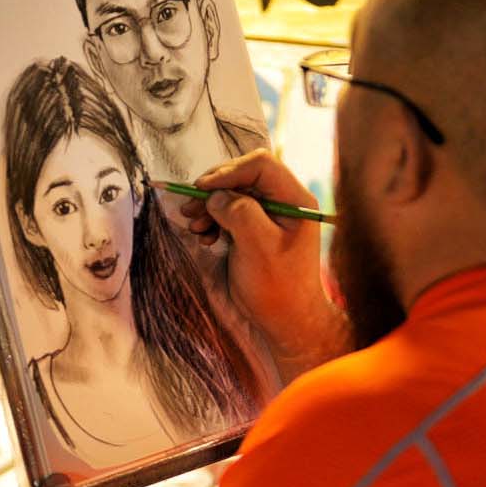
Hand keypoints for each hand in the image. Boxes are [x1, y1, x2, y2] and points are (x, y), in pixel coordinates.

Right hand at [180, 150, 347, 375]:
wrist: (286, 321)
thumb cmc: (278, 287)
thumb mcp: (258, 247)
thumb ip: (238, 213)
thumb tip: (216, 195)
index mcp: (295, 200)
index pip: (260, 165)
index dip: (228, 171)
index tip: (202, 189)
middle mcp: (285, 201)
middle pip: (244, 177)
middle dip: (215, 190)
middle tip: (190, 207)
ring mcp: (270, 215)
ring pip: (233, 194)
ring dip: (209, 206)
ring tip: (194, 226)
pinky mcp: (256, 229)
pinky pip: (231, 212)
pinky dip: (214, 220)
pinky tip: (205, 237)